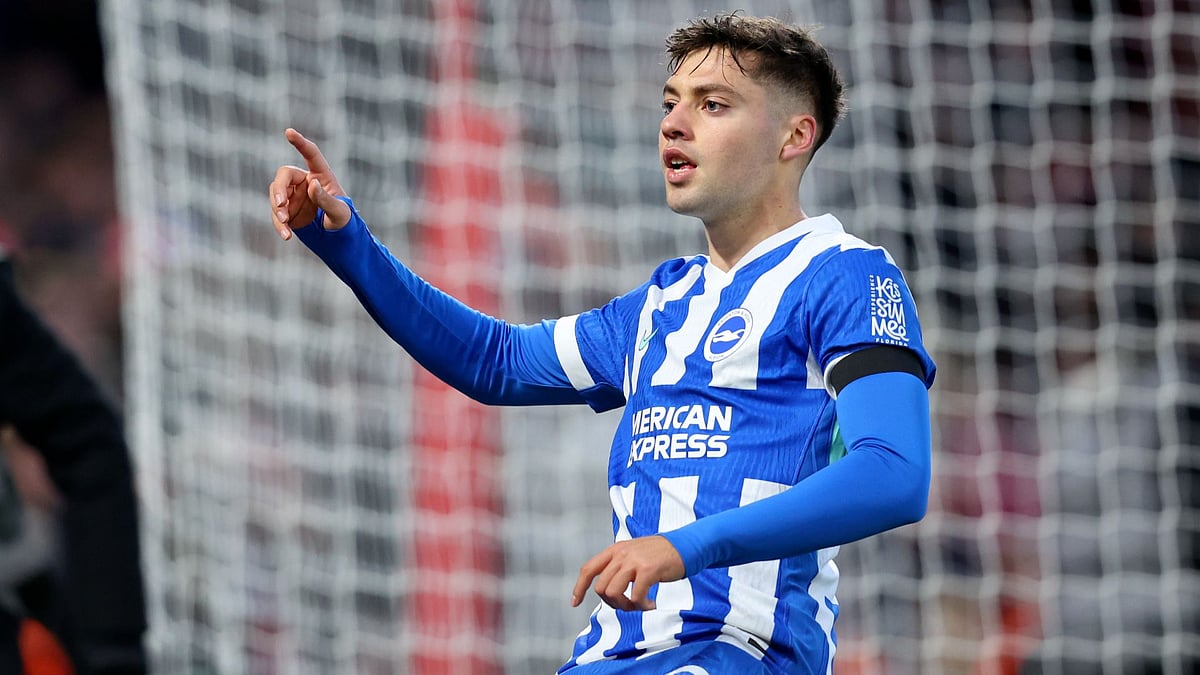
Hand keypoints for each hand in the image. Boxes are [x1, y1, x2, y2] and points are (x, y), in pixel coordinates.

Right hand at [268, 128, 350, 239]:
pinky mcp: (287, 211)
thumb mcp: (340, 212)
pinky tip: (286, 235)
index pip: (310, 155)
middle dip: (278, 190)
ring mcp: (294, 196)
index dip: (300, 143)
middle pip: (284, 176)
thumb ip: (326, 199)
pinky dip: (279, 224)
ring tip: (285, 224)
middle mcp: (305, 182)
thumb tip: (312, 184)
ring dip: (277, 209)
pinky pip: (277, 214)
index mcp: (321, 175)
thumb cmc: (344, 221)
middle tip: (280, 206)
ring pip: (276, 195)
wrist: (339, 240)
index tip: (288, 132)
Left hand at [571, 535, 685, 611]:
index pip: (588, 568)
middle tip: (629, 605)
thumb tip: (607, 590)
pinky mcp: (648, 570)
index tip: (575, 603)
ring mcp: (634, 561)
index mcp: (615, 550)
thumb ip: (619, 566)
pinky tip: (651, 604)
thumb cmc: (660, 554)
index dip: (579, 587)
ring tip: (639, 605)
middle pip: (601, 588)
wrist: (685, 545)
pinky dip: (641, 606)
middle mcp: (621, 553)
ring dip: (625, 606)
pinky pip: (635, 597)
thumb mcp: (634, 553)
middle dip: (612, 603)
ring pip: (613, 593)